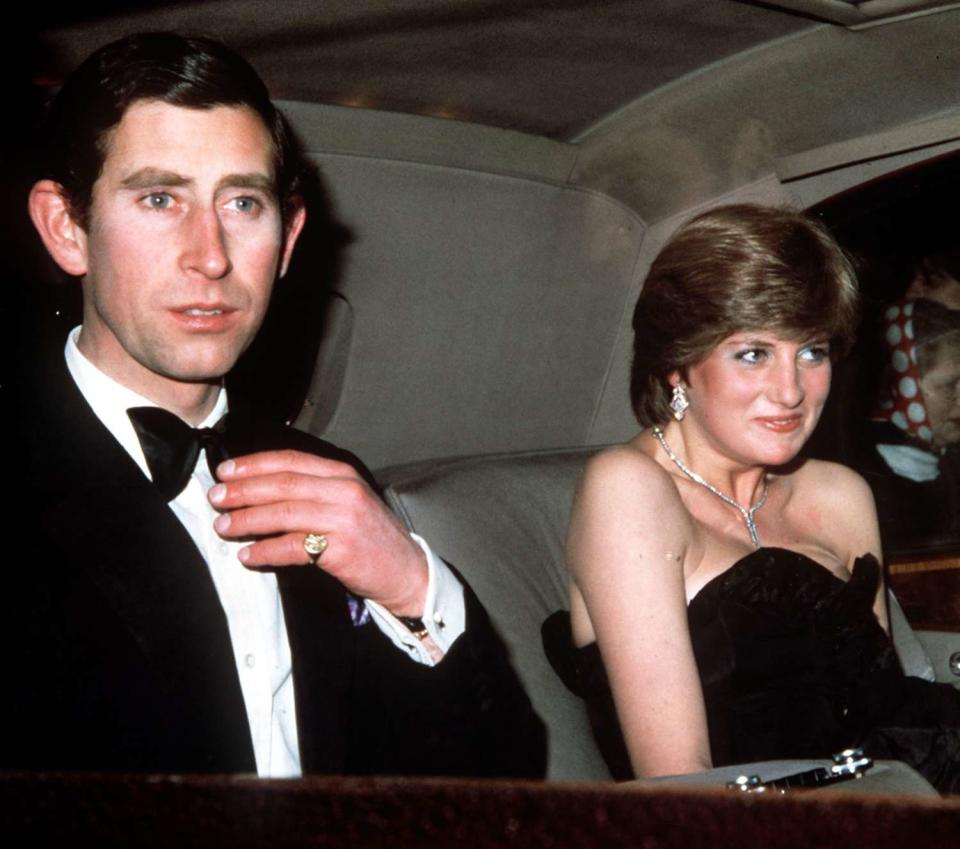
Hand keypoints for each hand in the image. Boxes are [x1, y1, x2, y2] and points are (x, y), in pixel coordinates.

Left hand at [208, 450, 427, 616]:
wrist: (406, 569)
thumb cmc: (373, 537)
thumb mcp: (349, 500)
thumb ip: (315, 490)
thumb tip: (264, 488)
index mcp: (343, 474)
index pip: (290, 461)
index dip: (254, 465)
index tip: (226, 472)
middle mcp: (344, 490)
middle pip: (282, 484)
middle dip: (243, 490)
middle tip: (217, 498)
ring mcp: (344, 518)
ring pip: (283, 513)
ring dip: (247, 519)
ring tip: (224, 526)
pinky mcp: (341, 548)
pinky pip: (293, 547)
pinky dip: (265, 550)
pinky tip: (248, 554)